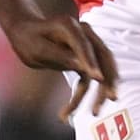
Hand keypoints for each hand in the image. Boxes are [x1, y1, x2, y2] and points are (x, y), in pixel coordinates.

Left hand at [4, 14, 118, 115]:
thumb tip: (81, 67)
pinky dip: (82, 96)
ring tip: (94, 113)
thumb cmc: (29, 40)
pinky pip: (89, 79)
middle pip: (104, 57)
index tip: (98, 78)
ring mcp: (87, 46)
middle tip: (113, 98)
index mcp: (70, 26)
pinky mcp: (85, 59)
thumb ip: (59, 56)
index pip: (84, 46)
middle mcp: (84, 33)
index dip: (92, 62)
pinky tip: (67, 112)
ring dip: (100, 92)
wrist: (26, 33)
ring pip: (102, 70)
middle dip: (109, 79)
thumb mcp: (37, 49)